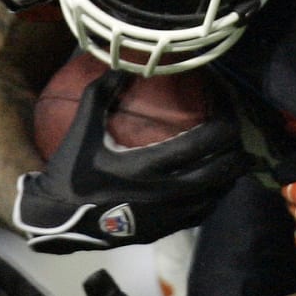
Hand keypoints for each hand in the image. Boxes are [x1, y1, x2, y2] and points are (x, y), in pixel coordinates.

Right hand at [14, 70, 250, 253]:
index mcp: (145, 167)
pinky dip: (216, 193)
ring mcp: (167, 216)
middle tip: (237, 128)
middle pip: (221, 169)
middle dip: (237, 147)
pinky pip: (204, 211)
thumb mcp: (82, 129)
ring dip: (231, 171)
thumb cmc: (70, 171)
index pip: (203, 143)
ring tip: (235, 152)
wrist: (57, 220)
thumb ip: (102, 93)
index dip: (225, 122)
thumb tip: (126, 65)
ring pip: (218, 193)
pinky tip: (216, 180)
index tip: (226, 106)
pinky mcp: (165, 230)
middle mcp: (163, 194)